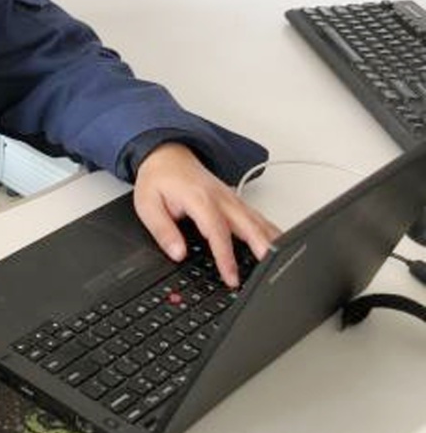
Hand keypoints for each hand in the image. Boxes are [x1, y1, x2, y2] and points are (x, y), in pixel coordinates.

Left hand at [133, 143, 280, 287]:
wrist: (166, 154)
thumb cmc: (158, 179)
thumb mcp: (147, 204)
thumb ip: (163, 230)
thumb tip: (178, 253)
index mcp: (199, 199)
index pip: (217, 231)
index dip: (225, 257)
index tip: (232, 278)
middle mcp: (220, 198)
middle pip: (248, 225)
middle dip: (262, 248)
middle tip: (272, 271)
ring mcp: (231, 198)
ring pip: (258, 221)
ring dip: (272, 240)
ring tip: (285, 262)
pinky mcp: (235, 201)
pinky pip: (257, 217)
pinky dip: (270, 232)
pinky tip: (279, 245)